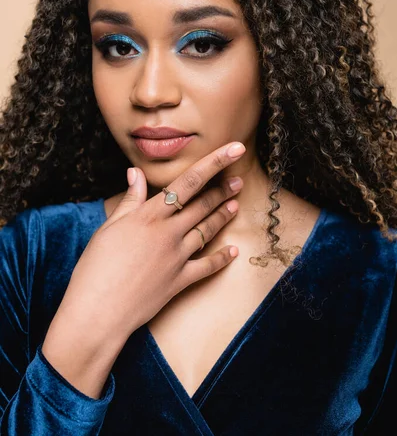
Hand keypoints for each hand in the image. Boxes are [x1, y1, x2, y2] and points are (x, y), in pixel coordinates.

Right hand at [42, 141, 244, 394]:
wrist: (97, 311)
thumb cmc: (95, 267)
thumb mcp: (109, 227)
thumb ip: (129, 200)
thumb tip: (136, 173)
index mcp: (149, 216)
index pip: (188, 181)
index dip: (214, 162)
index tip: (234, 149)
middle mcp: (168, 233)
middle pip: (202, 204)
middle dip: (223, 190)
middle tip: (237, 180)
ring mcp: (177, 257)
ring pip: (207, 230)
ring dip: (223, 216)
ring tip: (235, 205)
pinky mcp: (180, 281)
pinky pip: (207, 267)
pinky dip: (222, 259)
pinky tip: (234, 252)